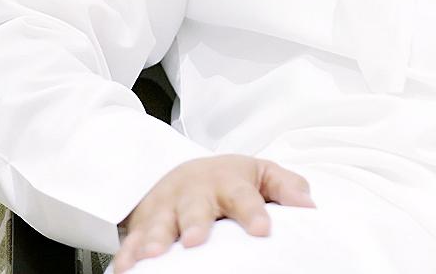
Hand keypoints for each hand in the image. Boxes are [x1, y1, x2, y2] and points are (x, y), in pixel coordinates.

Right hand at [113, 154, 315, 271]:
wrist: (183, 172)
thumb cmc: (229, 180)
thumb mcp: (262, 174)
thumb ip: (286, 187)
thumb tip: (310, 207)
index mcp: (228, 181)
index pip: (244, 195)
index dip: (253, 212)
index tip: (263, 229)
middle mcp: (196, 192)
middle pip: (196, 205)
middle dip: (196, 222)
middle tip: (198, 240)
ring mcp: (167, 207)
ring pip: (160, 222)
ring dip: (157, 238)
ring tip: (155, 255)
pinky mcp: (144, 223)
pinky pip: (133, 239)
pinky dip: (128, 253)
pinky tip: (126, 268)